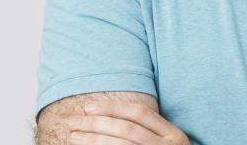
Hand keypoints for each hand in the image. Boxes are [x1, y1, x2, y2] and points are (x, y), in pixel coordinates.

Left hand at [66, 100, 190, 144]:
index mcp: (173, 135)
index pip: (139, 113)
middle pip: (126, 129)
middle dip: (96, 123)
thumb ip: (148, 133)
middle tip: (73, 121)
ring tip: (74, 136)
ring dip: (93, 139)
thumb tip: (109, 119)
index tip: (88, 107)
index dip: (113, 107)